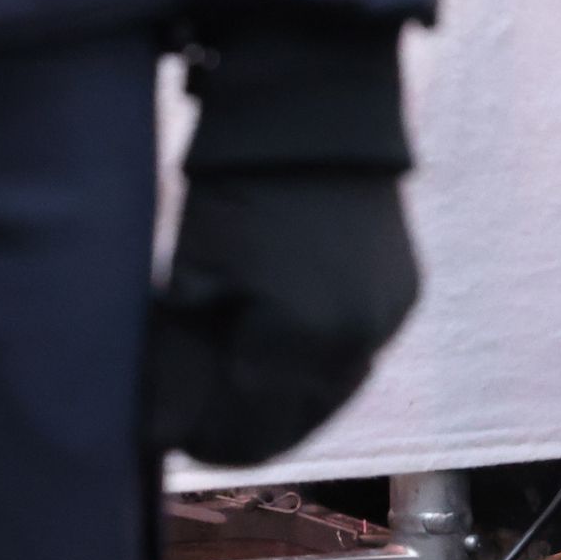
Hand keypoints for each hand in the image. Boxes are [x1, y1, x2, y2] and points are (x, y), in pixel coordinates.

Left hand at [144, 5, 421, 466]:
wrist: (317, 116)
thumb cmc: (237, 191)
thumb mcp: (191, 278)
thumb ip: (177, 365)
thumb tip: (156, 435)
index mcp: (300, 340)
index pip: (249, 430)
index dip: (205, 443)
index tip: (169, 439)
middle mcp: (356, 341)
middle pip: (296, 423)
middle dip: (244, 430)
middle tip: (196, 423)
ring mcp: (388, 319)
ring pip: (332, 392)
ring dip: (285, 402)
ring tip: (237, 389)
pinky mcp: (404, 295)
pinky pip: (357, 353)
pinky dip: (318, 363)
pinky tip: (284, 353)